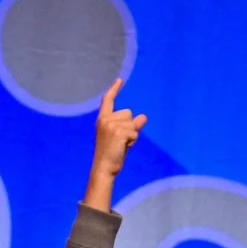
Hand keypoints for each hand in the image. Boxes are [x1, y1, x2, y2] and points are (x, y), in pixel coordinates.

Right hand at [85, 78, 146, 206]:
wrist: (104, 167)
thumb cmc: (113, 153)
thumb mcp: (122, 137)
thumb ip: (132, 126)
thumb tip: (143, 116)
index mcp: (102, 119)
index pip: (108, 100)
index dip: (114, 90)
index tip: (120, 80)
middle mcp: (105, 119)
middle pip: (128, 113)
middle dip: (130, 126)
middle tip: (120, 141)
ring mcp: (111, 125)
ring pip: (133, 123)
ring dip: (132, 134)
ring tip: (122, 145)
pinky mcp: (118, 132)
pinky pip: (135, 132)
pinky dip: (133, 140)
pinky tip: (124, 147)